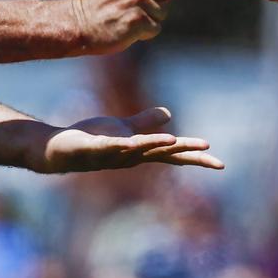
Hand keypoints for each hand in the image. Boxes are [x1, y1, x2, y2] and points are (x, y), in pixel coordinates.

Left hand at [35, 107, 223, 172]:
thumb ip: (145, 123)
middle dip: (185, 153)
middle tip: (211, 155)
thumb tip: (169, 114)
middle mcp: (128, 156)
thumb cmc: (92, 139)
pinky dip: (119, 145)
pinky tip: (129, 142)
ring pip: (137, 150)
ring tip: (175, 141)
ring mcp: (110, 154)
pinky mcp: (91, 148)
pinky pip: (108, 147)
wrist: (58, 149)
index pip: (171, 154)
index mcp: (138, 150)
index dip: (195, 157)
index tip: (219, 162)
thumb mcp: (123, 128)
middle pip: (161, 154)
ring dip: (155, 146)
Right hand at [72, 0, 170, 55]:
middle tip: (135, 8)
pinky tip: (128, 29)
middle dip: (156, 1)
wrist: (77, 24)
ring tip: (128, 18)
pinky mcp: (136, 19)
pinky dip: (145, 33)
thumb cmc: (98, 2)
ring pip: (163, 10)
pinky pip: (156, 27)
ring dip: (149, 18)